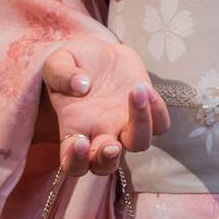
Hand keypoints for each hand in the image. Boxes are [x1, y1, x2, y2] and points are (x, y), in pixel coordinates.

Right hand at [41, 37, 169, 177]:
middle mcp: (101, 134)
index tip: (80, 144)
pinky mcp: (146, 111)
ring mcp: (125, 125)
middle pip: (106, 166)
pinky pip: (160, 124)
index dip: (76, 161)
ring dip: (141, 126)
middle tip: (112, 145)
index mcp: (74, 129)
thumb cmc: (75, 63)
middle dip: (109, 159)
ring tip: (136, 91)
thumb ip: (62, 73)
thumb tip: (81, 85)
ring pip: (139, 144)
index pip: (73, 163)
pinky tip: (146, 89)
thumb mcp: (58, 62)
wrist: (102, 52)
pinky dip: (157, 112)